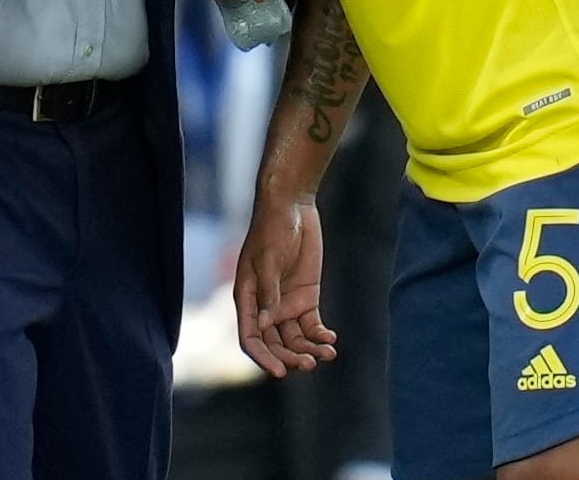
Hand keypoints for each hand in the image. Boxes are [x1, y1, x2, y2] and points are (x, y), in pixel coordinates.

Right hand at [234, 192, 335, 376]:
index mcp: (248, 299)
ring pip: (295, 339)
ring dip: (308, 350)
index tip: (280, 372)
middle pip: (275, 344)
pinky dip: (320, 336)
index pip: (251, 338)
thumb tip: (264, 326)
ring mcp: (286, 303)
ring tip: (327, 354)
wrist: (292, 206)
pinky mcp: (306, 297)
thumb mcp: (268, 259)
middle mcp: (266, 307)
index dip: (263, 358)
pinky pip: (312, 326)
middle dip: (290, 358)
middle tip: (309, 364)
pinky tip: (330, 339)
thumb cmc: (272, 228)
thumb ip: (269, 293)